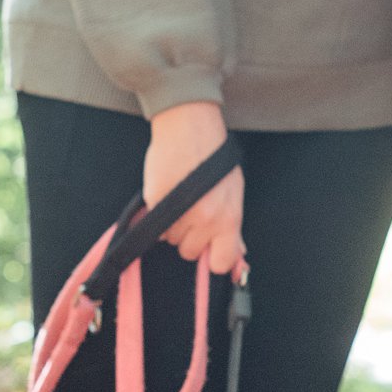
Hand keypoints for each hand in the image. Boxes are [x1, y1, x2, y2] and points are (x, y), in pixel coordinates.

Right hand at [143, 101, 244, 274]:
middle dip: (189, 236)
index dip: (214, 258)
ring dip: (172, 225)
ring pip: (170, 239)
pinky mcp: (156, 203)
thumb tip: (238, 255)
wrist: (189, 128)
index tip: (210, 251)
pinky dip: (157, 215)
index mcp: (228, 218)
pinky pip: (153, 225)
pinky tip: (167, 194)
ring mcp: (179, 213)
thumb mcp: (232, 191)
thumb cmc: (213, 157)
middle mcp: (205, 219)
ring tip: (180, 198)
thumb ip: (232, 227)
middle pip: (189, 252)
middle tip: (193, 212)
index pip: (221, 262)